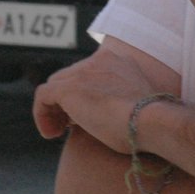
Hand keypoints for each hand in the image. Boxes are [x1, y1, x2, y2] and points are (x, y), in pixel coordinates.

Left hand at [32, 47, 165, 147]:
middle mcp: (99, 60)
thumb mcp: (138, 106)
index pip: (89, 72)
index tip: (85, 116)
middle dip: (66, 101)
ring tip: (57, 131)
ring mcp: (83, 72)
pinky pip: (43, 96)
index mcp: (118, 61)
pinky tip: (51, 133)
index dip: (83, 93)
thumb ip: (122, 101)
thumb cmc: (151, 123)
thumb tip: (111, 115)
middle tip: (68, 126)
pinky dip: (41, 114)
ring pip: (55, 85)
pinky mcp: (68, 88)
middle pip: (70, 77)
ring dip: (53, 109)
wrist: (152, 121)